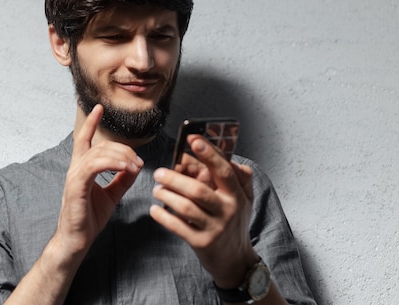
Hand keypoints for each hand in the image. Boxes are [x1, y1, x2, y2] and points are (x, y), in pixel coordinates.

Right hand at [55, 104, 143, 254]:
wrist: (77, 241)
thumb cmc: (89, 219)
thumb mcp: (112, 195)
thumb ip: (122, 179)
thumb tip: (135, 165)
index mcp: (82, 169)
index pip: (83, 139)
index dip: (91, 123)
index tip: (99, 108)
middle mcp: (75, 169)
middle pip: (100, 146)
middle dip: (123, 149)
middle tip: (138, 161)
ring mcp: (74, 177)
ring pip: (98, 153)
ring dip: (121, 156)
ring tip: (135, 166)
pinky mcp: (76, 187)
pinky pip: (94, 166)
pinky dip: (112, 163)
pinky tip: (126, 167)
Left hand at [150, 134, 256, 287]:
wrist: (235, 259)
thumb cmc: (235, 221)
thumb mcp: (243, 197)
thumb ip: (235, 175)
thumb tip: (215, 152)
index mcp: (237, 194)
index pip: (223, 170)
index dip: (208, 153)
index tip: (193, 139)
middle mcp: (228, 210)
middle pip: (198, 189)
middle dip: (175, 178)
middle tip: (158, 172)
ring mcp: (215, 228)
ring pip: (186, 207)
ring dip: (167, 196)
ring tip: (157, 189)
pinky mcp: (202, 243)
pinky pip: (179, 226)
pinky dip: (164, 216)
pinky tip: (155, 209)